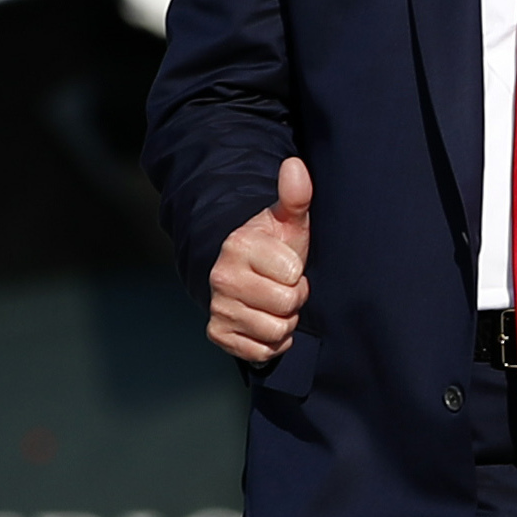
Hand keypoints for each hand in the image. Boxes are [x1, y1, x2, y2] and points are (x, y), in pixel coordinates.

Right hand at [206, 158, 311, 363]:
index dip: (299, 273)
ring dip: (284, 321)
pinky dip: (272, 342)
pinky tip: (266, 321)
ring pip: (276, 330)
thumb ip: (295, 195)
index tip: (289, 266)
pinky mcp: (218, 333)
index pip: (292, 274)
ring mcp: (218, 307)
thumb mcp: (288, 220)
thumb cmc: (274, 244)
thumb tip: (295, 165)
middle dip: (294, 299)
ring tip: (275, 303)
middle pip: (286, 305)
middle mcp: (222, 277)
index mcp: (239, 246)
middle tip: (284, 286)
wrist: (245, 271)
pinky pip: (261, 351)